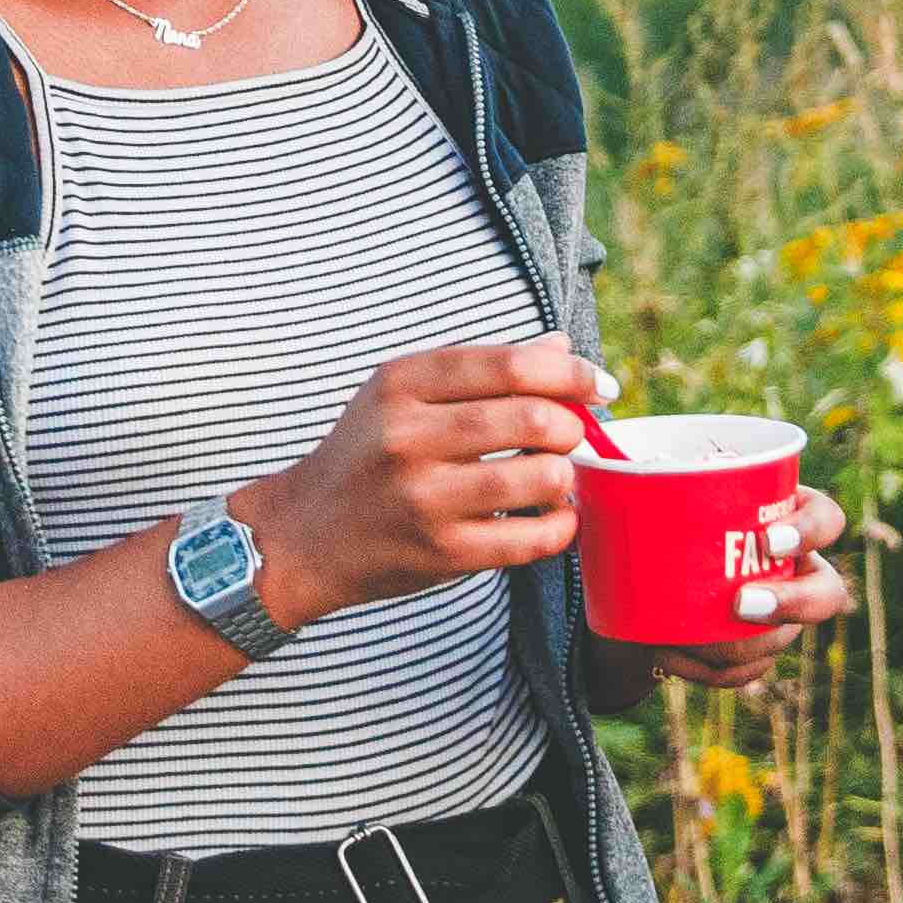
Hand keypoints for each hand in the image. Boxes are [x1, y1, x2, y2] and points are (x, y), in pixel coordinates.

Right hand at [242, 341, 609, 623]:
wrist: (304, 536)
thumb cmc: (365, 455)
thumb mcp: (400, 395)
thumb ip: (479, 369)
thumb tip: (560, 348)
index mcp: (401, 383)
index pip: (509, 364)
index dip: (569, 372)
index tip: (598, 385)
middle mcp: (408, 437)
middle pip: (531, 418)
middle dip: (572, 425)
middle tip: (573, 434)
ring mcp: (424, 498)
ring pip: (537, 478)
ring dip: (565, 475)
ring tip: (557, 475)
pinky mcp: (441, 553)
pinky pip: (529, 539)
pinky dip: (560, 526)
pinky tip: (555, 517)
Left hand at [600, 482, 853, 696]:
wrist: (638, 580)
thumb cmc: (654, 520)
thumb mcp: (652, 497)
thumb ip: (636, 480)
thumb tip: (601, 465)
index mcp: (782, 515)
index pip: (827, 518)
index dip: (811, 531)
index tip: (768, 540)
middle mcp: (795, 568)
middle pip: (827, 593)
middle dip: (792, 603)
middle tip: (740, 603)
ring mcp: (781, 615)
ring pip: (781, 641)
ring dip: (736, 647)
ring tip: (684, 639)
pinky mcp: (755, 652)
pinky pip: (747, 672)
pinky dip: (709, 670)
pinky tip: (671, 656)